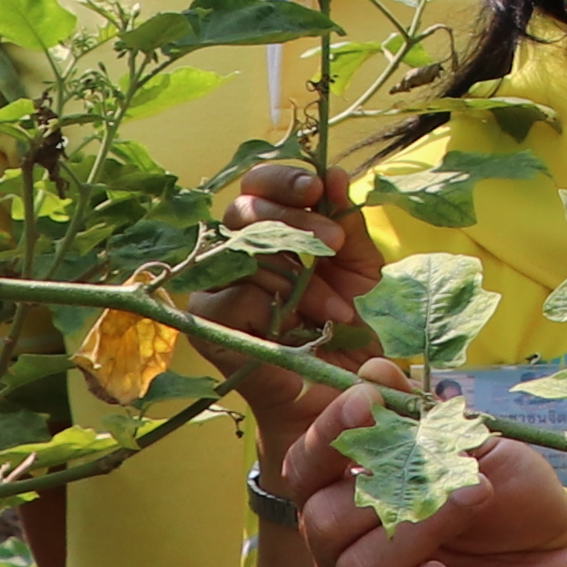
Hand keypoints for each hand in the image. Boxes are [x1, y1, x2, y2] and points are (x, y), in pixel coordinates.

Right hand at [191, 158, 377, 402]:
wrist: (338, 392)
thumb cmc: (345, 324)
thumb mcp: (359, 269)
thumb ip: (345, 223)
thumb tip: (333, 174)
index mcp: (269, 230)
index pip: (258, 185)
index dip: (282, 178)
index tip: (318, 186)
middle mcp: (235, 254)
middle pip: (242, 212)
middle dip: (292, 221)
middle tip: (332, 241)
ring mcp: (217, 290)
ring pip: (242, 255)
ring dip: (299, 278)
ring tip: (340, 308)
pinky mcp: (208, 328)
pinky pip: (231, 299)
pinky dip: (273, 306)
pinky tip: (303, 326)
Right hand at [285, 387, 566, 566]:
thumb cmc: (517, 502)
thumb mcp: (474, 448)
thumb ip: (418, 418)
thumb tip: (371, 371)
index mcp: (353, 504)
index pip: (306, 472)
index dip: (327, 438)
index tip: (369, 405)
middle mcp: (350, 560)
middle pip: (325, 525)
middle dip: (385, 491)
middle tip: (459, 473)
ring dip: (415, 535)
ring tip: (474, 503)